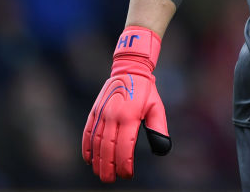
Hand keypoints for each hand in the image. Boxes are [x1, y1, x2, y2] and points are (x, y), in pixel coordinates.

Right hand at [82, 26, 171, 181]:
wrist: (130, 70)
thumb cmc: (146, 91)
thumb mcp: (157, 107)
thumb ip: (159, 128)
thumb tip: (162, 149)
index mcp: (130, 116)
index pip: (125, 147)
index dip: (124, 163)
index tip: (127, 174)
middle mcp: (113, 116)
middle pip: (108, 148)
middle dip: (108, 166)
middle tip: (110, 180)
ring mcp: (102, 113)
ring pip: (96, 142)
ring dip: (97, 160)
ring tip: (100, 174)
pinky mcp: (94, 111)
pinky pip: (88, 132)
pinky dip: (86, 147)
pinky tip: (88, 159)